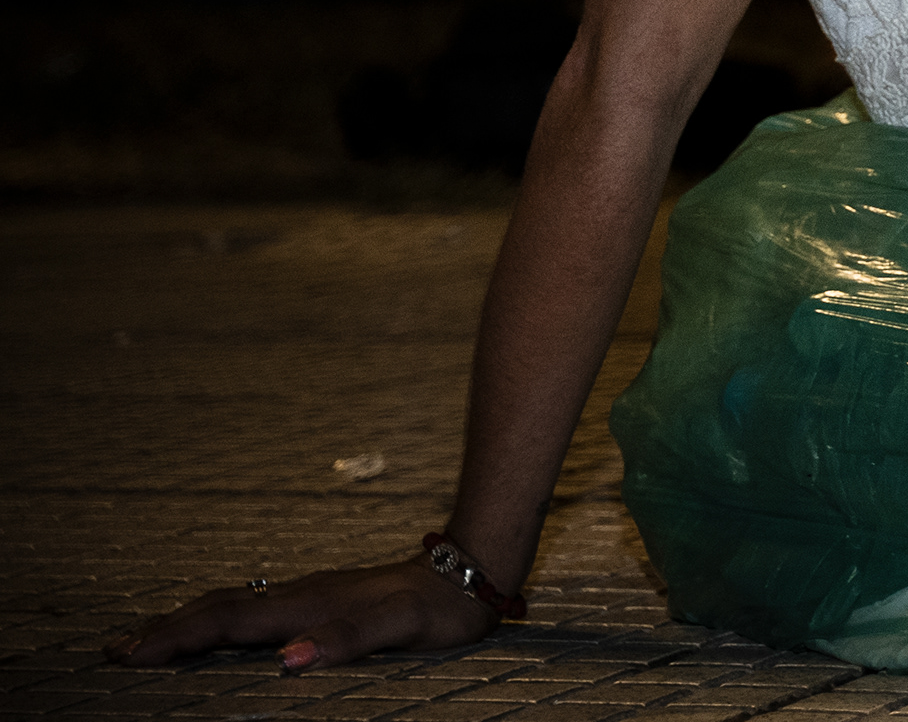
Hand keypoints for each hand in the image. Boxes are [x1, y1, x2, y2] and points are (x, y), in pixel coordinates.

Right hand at [109, 556, 499, 672]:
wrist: (467, 573)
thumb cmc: (435, 607)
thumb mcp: (397, 628)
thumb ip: (344, 641)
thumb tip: (288, 659)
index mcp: (305, 603)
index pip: (225, 622)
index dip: (176, 638)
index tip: (129, 655)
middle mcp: (298, 595)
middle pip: (216, 610)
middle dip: (164, 630)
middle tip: (114, 650)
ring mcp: (307, 595)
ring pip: (232, 607)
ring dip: (185, 622)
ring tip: (146, 639)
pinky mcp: (319, 600)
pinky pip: (253, 610)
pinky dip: (218, 620)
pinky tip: (216, 631)